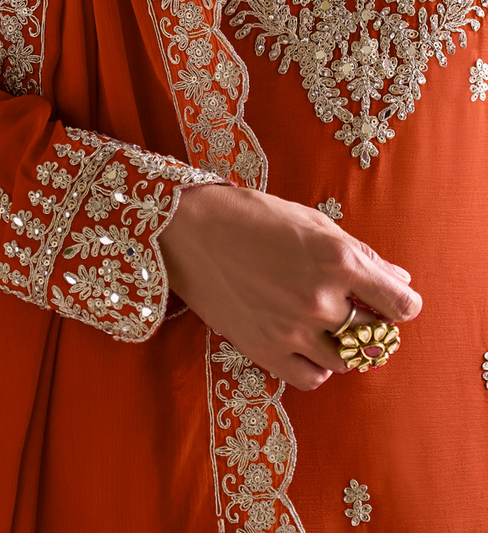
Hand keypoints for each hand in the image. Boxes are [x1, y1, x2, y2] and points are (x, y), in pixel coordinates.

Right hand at [158, 184, 421, 390]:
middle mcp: (320, 299)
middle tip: (357, 311)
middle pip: (374, 334)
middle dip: (373, 324)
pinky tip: (308, 345)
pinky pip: (312, 378)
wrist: (190, 231)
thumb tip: (398, 279)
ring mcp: (292, 328)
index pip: (399, 304)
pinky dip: (318, 366)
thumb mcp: (312, 222)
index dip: (402, 304)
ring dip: (345, 346)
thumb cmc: (252, 216)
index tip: (395, 302)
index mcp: (337, 260)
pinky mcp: (265, 349)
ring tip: (328, 327)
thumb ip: (359, 253)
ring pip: (346, 360)